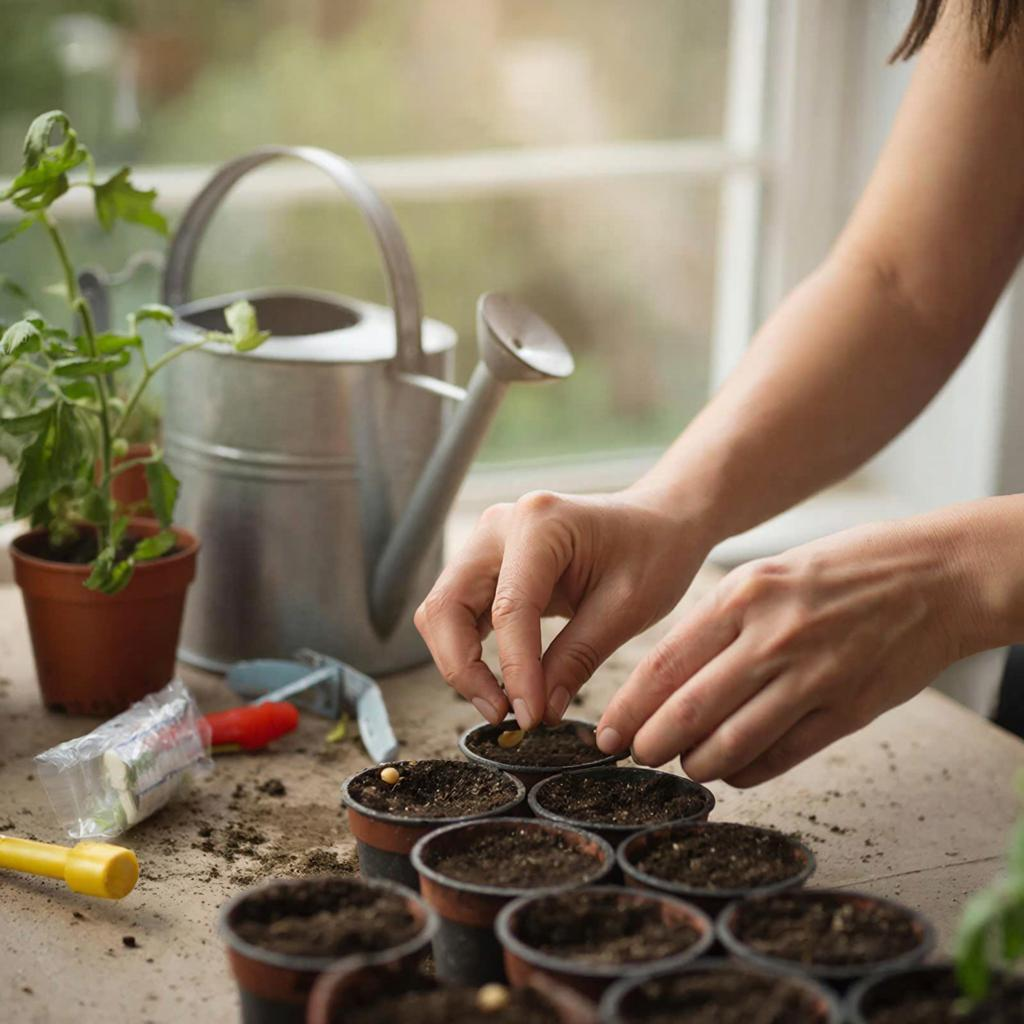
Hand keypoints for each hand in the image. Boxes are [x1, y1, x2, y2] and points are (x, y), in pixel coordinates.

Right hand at [415, 490, 710, 729]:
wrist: (660, 521)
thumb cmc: (654, 552)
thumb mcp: (628, 609)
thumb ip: (578, 658)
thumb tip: (540, 711)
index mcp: (540, 523)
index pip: (509, 609)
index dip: (515, 671)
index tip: (530, 718)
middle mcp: (500, 526)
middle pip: (447, 605)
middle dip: (463, 669)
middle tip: (503, 716)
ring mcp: (488, 542)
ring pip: (442, 611)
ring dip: (460, 663)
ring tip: (502, 706)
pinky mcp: (487, 562)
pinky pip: (459, 611)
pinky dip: (469, 650)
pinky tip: (500, 683)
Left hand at [597, 516, 978, 786]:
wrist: (933, 577)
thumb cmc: (839, 573)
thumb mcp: (766, 576)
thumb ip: (719, 623)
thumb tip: (668, 678)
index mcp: (743, 597)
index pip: (665, 664)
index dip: (629, 706)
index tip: (608, 731)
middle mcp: (772, 638)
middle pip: (689, 710)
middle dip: (651, 744)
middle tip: (635, 757)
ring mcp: (812, 678)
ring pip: (731, 744)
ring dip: (697, 764)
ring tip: (685, 765)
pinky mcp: (847, 712)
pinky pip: (781, 757)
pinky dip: (747, 772)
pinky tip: (734, 770)